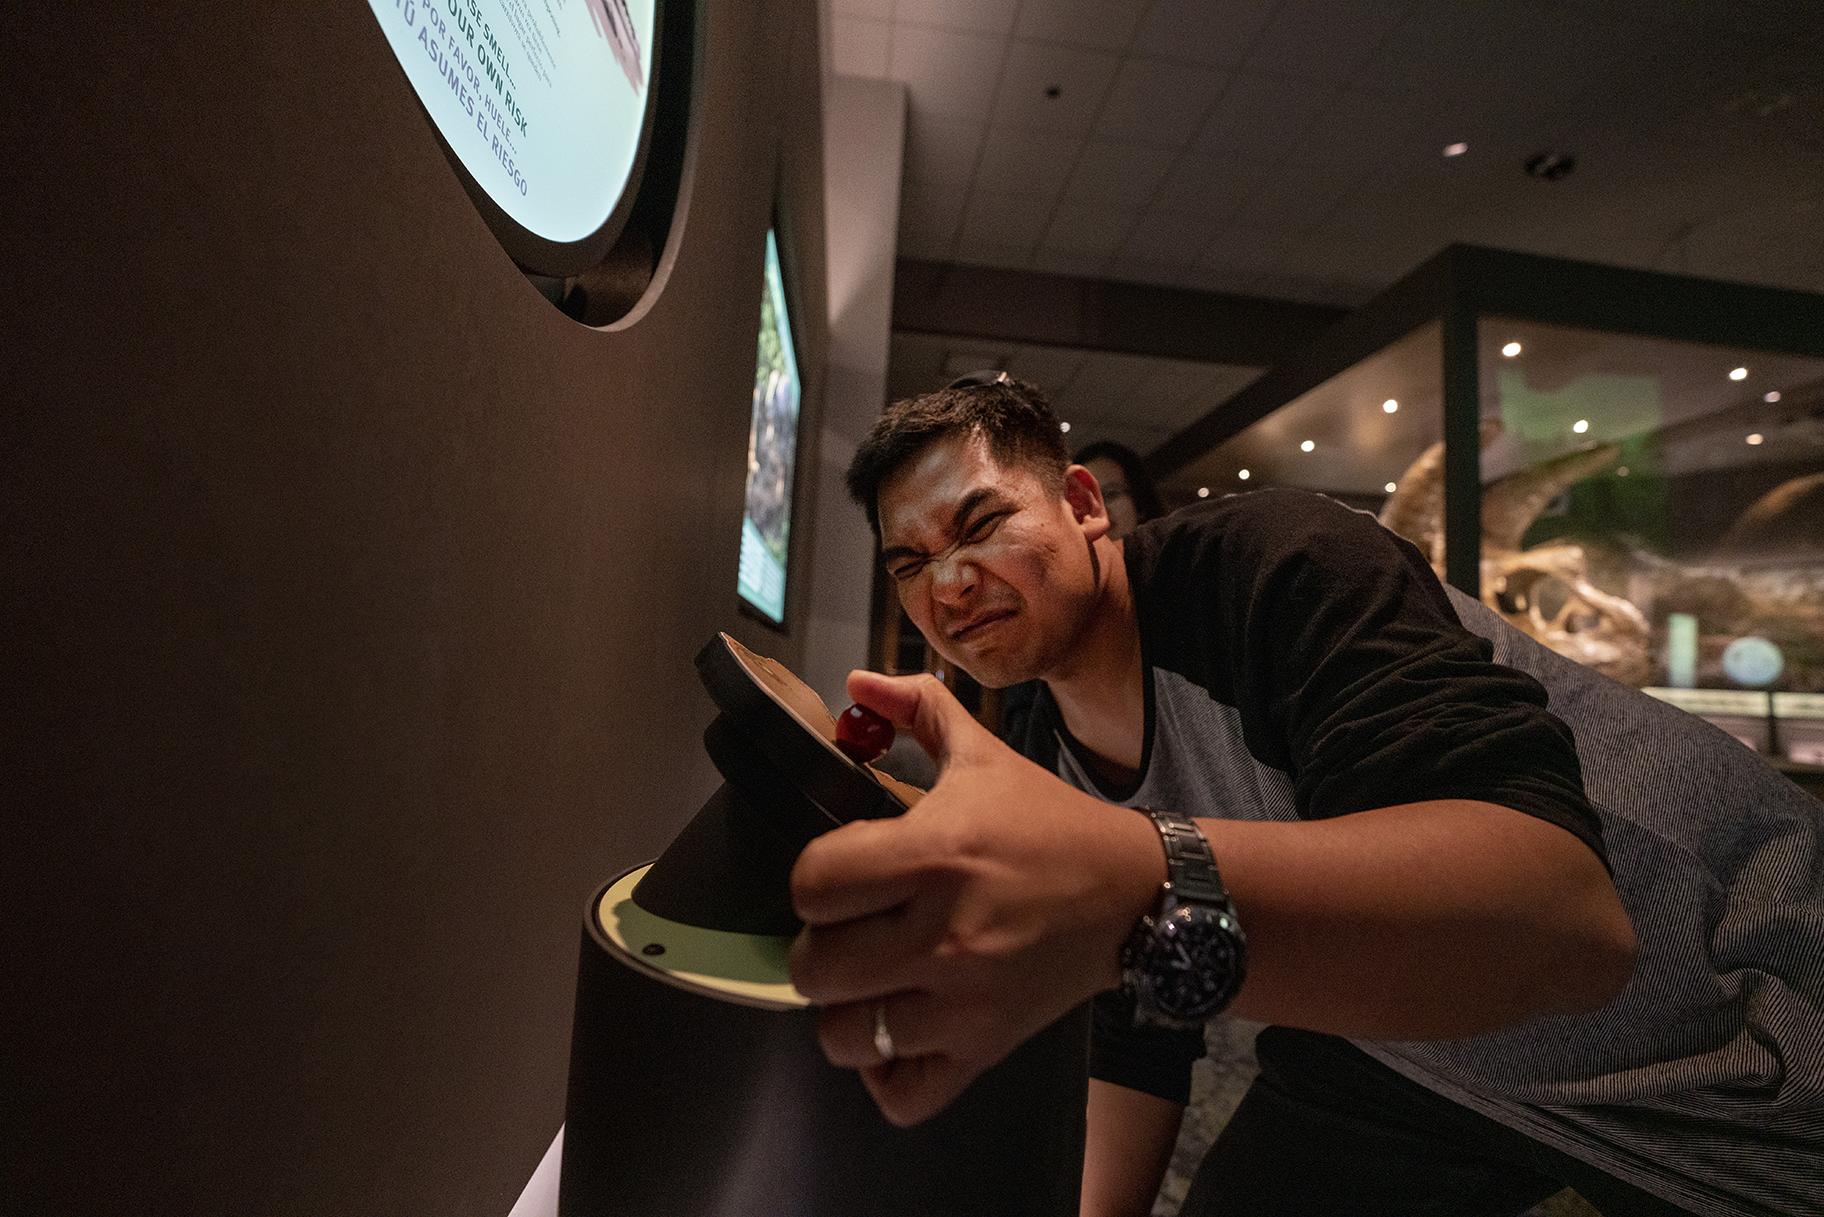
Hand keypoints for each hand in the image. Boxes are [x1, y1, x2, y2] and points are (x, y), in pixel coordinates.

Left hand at [788, 670, 1161, 1125]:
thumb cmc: (1049, 825)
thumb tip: (856, 684)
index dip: (813, 879)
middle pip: (814, 968)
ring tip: (869, 984)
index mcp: (934, 853)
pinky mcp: (984, 1048)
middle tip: (849, 931)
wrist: (1136, 894)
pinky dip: (886, 1074)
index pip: (812, 883)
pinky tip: (895, 1036)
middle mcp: (941, 933)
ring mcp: (962, 1001)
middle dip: (821, 946)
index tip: (839, 875)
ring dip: (846, 1012)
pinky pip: (901, 1095)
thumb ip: (917, 711)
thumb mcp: (986, 757)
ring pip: (845, 1038)